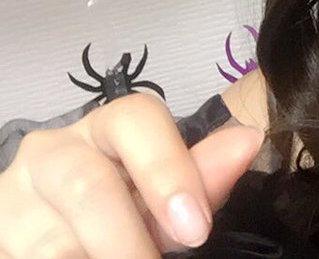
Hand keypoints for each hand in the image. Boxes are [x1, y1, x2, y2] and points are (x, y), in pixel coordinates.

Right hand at [0, 92, 263, 256]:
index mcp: (107, 127)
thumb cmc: (126, 203)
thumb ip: (201, 174)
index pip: (135, 120)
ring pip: (51, 243)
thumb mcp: (164, 191)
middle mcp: (52, 153)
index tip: (195, 229)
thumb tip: (250, 141)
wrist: (57, 228)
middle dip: (127, 239)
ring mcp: (13, 198)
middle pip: (88, 186)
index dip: (167, 171)